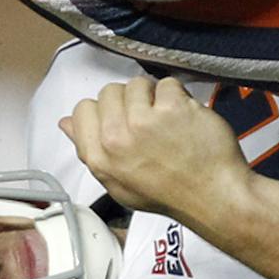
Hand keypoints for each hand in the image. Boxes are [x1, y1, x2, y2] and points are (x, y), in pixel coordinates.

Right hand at [60, 75, 251, 225]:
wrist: (212, 196)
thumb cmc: (168, 191)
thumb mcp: (117, 182)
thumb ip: (89, 149)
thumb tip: (66, 122)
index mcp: (99, 157)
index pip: (82, 110)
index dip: (104, 111)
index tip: (122, 119)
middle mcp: (116, 138)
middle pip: (110, 91)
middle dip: (130, 101)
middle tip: (150, 122)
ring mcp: (144, 121)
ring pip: (137, 83)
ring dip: (154, 96)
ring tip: (168, 119)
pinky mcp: (171, 108)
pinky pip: (167, 83)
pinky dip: (179, 96)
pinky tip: (185, 117)